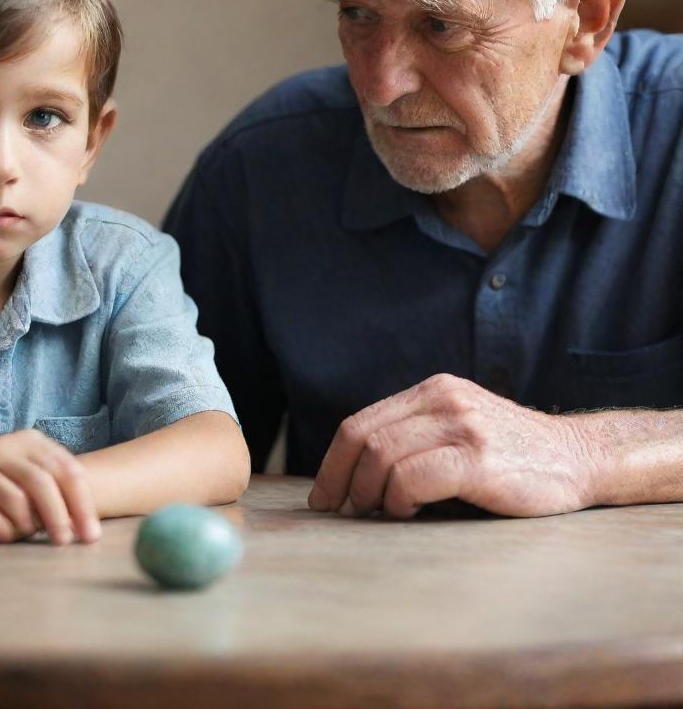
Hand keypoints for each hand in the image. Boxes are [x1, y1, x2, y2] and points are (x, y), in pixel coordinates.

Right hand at [0, 429, 101, 543]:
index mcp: (24, 442)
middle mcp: (1, 448)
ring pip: (17, 497)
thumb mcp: (15, 478)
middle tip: (69, 543)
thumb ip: (46, 488)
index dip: (83, 502)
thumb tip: (84, 522)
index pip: (66, 469)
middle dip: (62, 515)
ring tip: (34, 539)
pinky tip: (6, 538)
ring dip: (31, 524)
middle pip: (44, 481)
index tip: (92, 534)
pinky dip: (2, 529)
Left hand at [307, 374, 597, 518]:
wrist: (580, 459)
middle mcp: (444, 400)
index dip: (333, 462)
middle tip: (341, 511)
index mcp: (432, 390)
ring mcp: (462, 427)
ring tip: (381, 513)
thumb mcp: (458, 427)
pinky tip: (407, 511)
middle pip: (364, 439)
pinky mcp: (479, 460)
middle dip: (342, 481)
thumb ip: (416, 436)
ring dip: (370, 493)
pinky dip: (399, 499)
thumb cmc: (512, 455)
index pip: (361, 423)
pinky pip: (414, 478)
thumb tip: (354, 476)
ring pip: (382, 457)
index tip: (324, 495)